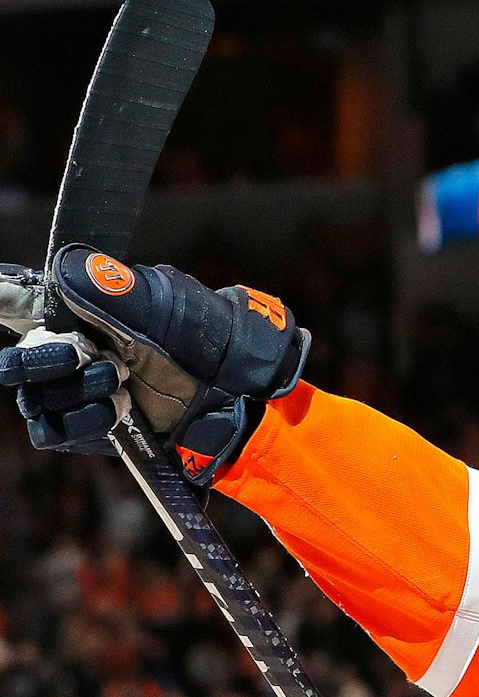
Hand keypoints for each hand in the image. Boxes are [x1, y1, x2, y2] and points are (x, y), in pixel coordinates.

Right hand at [0, 245, 309, 483]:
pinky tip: (118, 408)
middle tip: (84, 352)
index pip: (17, 299)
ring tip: (121, 379)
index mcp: (78, 307)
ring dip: (77, 389)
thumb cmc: (206, 341)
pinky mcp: (80, 426)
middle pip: (17, 358)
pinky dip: (84, 418)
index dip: (3, 297)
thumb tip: (65, 267)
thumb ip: (116, 289)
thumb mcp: (167, 308)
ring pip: (35, 396)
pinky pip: (52, 430)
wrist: (238, 397)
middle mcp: (65, 347)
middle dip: (45, 357)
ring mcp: (71, 389)